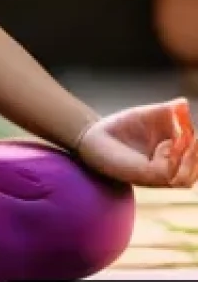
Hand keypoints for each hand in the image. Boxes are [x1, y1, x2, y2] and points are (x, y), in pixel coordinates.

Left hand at [77, 98, 196, 187]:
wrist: (94, 135)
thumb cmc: (121, 126)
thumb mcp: (147, 115)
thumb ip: (167, 111)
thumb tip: (184, 102)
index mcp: (173, 155)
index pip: (196, 154)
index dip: (197, 144)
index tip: (194, 130)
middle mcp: (169, 169)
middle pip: (196, 170)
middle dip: (197, 154)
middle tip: (195, 136)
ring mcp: (158, 176)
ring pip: (187, 178)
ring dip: (191, 160)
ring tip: (184, 139)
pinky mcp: (145, 177)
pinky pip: (167, 174)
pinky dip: (171, 159)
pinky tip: (165, 145)